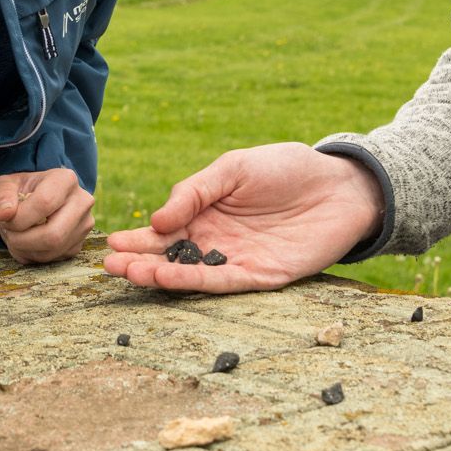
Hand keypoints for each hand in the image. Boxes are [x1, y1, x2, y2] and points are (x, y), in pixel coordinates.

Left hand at [0, 167, 93, 261]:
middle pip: (54, 234)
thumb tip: (4, 214)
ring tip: (15, 236)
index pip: (45, 203)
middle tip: (9, 233)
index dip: (19, 218)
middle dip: (22, 240)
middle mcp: (81, 202)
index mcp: (65, 179)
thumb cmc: (16, 192)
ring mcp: (83, 225)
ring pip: (53, 250)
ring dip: (25, 249)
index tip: (4, 218)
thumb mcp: (2, 186)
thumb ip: (0, 196)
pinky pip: (53, 259)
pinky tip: (26, 242)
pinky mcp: (78, 244)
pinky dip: (32, 255)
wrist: (30, 202)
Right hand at [102, 143, 384, 292]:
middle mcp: (216, 241)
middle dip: (139, 260)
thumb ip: (196, 191)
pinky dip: (193, 282)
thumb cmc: (287, 169)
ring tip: (128, 271)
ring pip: (190, 273)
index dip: (137, 238)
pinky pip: (221, 282)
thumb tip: (157, 218)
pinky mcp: (260, 276)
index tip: (110, 243)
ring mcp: (236, 260)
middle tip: (109, 264)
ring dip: (159, 275)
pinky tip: (168, 278)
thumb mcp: (234, 168)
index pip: (164, 230)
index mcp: (206, 214)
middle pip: (170, 256)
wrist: (341, 185)